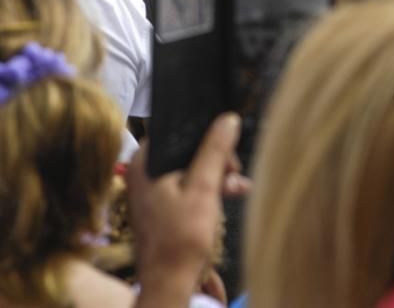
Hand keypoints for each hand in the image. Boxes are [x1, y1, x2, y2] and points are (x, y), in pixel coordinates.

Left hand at [127, 114, 241, 301]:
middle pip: (187, 150)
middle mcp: (143, 172)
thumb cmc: (180, 241)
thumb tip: (228, 119)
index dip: (205, 136)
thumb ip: (215, 151)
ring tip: (237, 187)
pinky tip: (228, 195)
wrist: (168, 286)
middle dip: (216, 160)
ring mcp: (151, 190)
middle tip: (233, 172)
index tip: (226, 148)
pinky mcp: (161, 206)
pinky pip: (186, 186)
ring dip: (216, 176)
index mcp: (145, 162)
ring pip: (190, 168)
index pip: (178, 131)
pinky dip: (207, 190)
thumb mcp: (204, 188)